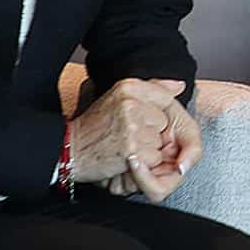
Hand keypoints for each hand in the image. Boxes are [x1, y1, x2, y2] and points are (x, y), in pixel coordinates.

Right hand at [71, 78, 193, 200]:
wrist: (69, 149)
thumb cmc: (95, 127)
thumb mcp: (119, 99)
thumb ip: (151, 90)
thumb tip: (180, 86)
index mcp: (128, 86)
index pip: (164, 97)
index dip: (155, 115)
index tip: (142, 122)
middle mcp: (130, 102)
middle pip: (164, 122)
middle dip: (150, 132)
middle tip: (125, 134)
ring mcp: (131, 124)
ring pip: (160, 141)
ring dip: (146, 149)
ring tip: (123, 145)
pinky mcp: (132, 147)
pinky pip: (154, 157)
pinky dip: (143, 162)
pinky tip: (123, 156)